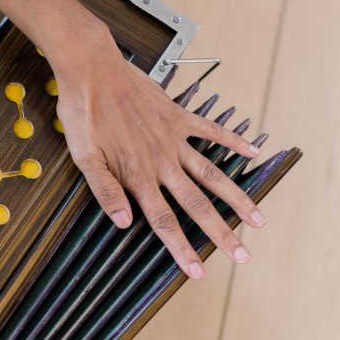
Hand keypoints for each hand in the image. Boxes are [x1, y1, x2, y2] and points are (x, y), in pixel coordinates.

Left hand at [52, 29, 264, 278]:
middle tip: (242, 255)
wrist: (92, 69)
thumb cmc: (82, 113)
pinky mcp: (177, 116)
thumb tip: (124, 223)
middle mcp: (161, 160)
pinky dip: (233, 141)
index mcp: (136, 174)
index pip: (162, 220)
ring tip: (258, 218)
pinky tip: (253, 153)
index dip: (180, 248)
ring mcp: (173, 138)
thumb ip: (104, 190)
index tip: (197, 271)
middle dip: (220, 232)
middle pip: (196, 204)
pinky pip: (211, 131)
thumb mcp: (82, 156)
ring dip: (236, 197)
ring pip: (212, 173)